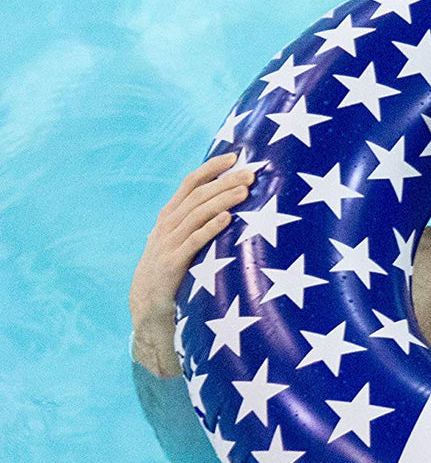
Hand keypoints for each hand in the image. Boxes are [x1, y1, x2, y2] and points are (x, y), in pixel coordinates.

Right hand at [129, 153, 253, 375]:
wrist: (147, 306)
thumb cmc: (171, 271)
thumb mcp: (179, 241)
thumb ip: (196, 221)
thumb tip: (227, 202)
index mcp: (169, 216)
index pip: (190, 183)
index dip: (211, 168)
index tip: (235, 156)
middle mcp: (167, 225)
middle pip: (197, 196)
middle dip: (224, 182)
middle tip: (250, 173)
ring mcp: (168, 244)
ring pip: (197, 215)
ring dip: (222, 201)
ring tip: (244, 191)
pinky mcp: (173, 264)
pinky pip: (194, 242)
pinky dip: (211, 228)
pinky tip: (228, 219)